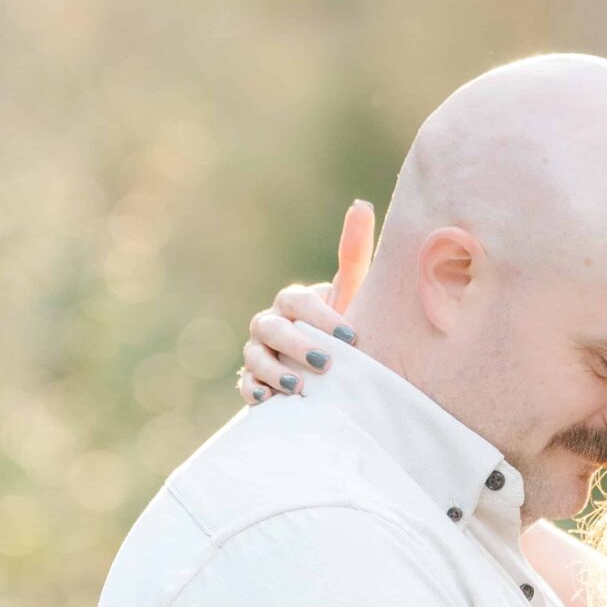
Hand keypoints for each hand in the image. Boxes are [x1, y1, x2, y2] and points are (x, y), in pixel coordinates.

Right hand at [239, 199, 374, 403]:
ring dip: (275, 371)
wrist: (330, 369)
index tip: (352, 337)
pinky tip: (268, 401)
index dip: (322, 317)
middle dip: (298, 345)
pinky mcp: (253, 381)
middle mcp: (271, 323)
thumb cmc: (341, 327)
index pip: (299, 302)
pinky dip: (253, 392)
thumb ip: (354, 253)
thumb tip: (362, 204)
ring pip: (255, 356)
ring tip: (300, 388)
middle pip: (274, 329)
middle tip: (327, 363)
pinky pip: (245, 384)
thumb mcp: (351, 294)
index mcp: (294, 302)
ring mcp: (258, 352)